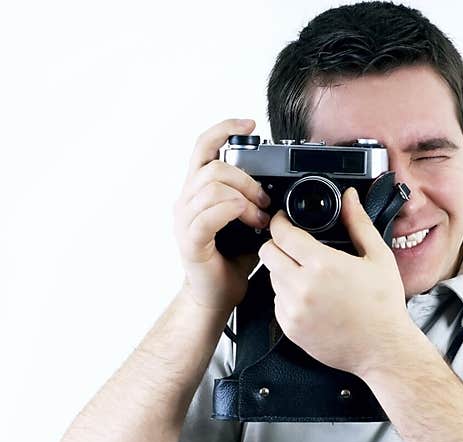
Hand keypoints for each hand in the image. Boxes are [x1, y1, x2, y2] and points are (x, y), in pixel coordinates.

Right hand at [172, 118, 271, 311]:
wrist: (215, 296)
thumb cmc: (230, 261)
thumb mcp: (247, 221)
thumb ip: (252, 199)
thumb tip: (277, 185)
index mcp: (198, 192)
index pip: (203, 147)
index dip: (225, 128)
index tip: (251, 124)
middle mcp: (186, 201)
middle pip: (213, 166)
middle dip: (247, 178)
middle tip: (265, 200)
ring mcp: (185, 220)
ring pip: (213, 186)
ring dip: (244, 197)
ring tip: (259, 217)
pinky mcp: (190, 240)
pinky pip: (210, 214)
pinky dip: (234, 212)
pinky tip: (249, 221)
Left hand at [258, 187, 414, 376]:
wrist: (382, 349)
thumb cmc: (383, 306)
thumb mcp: (378, 257)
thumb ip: (358, 223)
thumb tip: (349, 198)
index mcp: (322, 265)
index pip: (282, 233)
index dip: (280, 222)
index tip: (284, 220)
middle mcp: (303, 287)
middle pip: (267, 253)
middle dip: (277, 244)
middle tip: (293, 245)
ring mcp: (293, 310)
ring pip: (271, 278)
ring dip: (283, 271)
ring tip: (308, 275)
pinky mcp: (290, 328)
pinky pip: (277, 303)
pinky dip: (288, 296)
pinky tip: (310, 297)